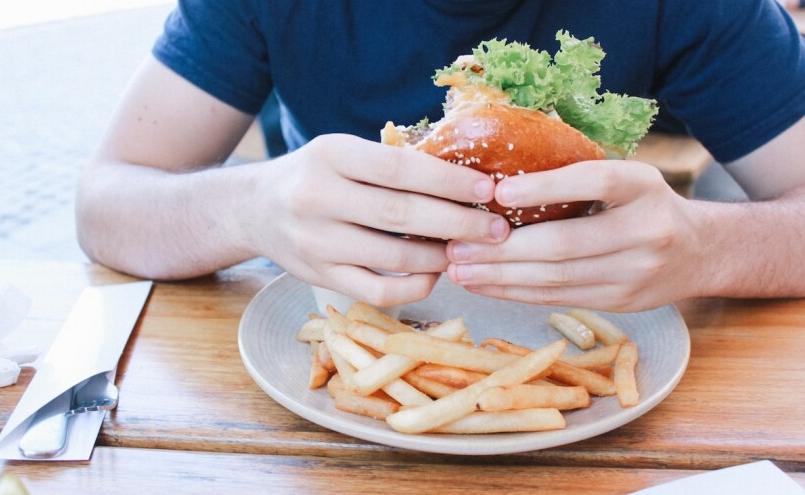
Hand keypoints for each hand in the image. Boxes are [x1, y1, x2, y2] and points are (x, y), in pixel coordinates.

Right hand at [247, 134, 508, 306]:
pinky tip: (433, 274)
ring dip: (440, 256)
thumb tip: (464, 180)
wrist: (254, 208)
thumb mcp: (342, 152)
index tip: (487, 190)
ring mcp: (316, 241)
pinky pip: (376, 291)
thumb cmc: (314, 174)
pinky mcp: (318, 276)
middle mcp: (317, 197)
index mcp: (330, 154)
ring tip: (469, 250)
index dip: (448, 181)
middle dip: (457, 223)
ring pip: (393, 257)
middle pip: (401, 214)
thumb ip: (391, 164)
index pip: (399, 168)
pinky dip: (413, 286)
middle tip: (496, 229)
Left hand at [445, 160, 710, 311]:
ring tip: (459, 269)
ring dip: (499, 277)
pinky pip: (557, 299)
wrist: (699, 252)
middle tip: (456, 245)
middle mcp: (646, 231)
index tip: (498, 191)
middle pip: (564, 244)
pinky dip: (516, 292)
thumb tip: (497, 180)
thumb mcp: (627, 178)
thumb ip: (579, 176)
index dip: (546, 186)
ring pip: (556, 279)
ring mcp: (634, 274)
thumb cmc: (643, 205)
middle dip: (502, 249)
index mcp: (644, 186)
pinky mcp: (619, 303)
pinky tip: (485, 285)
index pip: (595, 181)